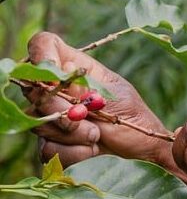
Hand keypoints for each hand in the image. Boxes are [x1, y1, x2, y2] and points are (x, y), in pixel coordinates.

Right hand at [26, 31, 174, 169]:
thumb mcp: (113, 96)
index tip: (53, 79)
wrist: (141, 149)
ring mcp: (50, 117)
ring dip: (72, 134)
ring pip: (38, 123)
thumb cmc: (131, 115)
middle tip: (86, 117)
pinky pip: (46, 149)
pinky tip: (91, 150)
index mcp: (74, 68)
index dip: (41, 56)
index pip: (43, 45)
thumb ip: (84, 87)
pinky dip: (72, 152)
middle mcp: (56, 90)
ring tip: (97, 135)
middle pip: (33, 90)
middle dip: (60, 109)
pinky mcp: (50, 144)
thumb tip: (62, 70)